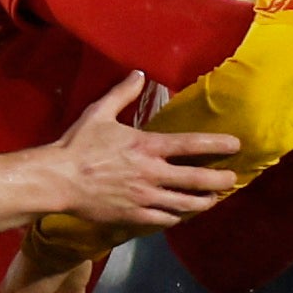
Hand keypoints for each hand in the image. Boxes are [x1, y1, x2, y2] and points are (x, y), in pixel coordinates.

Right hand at [36, 72, 237, 228]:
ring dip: (204, 201)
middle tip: (232, 179)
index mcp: (146, 146)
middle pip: (197, 179)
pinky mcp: (134, 215)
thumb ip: (122, 94)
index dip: (217, 145)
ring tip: (213, 199)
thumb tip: (139, 73)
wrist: (57, 180)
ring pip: (185, 203)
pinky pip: (164, 219)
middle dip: (220, 180)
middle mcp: (151, 173)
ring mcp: (144, 197)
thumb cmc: (76, 146)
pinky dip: (177, 216)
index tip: (235, 145)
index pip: (192, 145)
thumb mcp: (98, 113)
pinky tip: (182, 213)